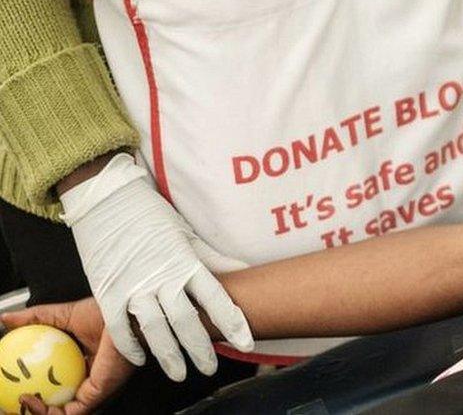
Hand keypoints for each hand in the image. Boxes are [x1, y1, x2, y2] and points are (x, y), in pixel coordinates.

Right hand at [1, 299, 132, 414]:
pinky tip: (30, 401)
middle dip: (34, 407)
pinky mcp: (97, 396)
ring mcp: (93, 391)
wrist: (125, 316)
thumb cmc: (106, 312)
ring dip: (37, 413)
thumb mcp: (61, 314)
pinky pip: (69, 413)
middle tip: (12, 403)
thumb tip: (7, 320)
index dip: (35, 388)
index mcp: (82, 363)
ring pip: (62, 412)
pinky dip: (46, 412)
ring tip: (16, 407)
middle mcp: (88, 380)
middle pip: (58, 402)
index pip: (55, 383)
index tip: (15, 386)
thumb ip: (34, 318)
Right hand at [60, 153, 253, 382]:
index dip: (232, 322)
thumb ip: (212, 258)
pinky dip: (131, 345)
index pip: (215, 297)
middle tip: (210, 367)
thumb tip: (243, 268)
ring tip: (179, 373)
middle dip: (200, 348)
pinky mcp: (108, 291)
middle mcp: (162, 277)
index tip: (246, 342)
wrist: (108, 199)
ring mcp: (134, 285)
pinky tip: (141, 358)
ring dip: (168, 355)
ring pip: (156, 329)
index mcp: (186, 262)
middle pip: (187, 320)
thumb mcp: (187, 234)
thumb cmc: (152, 216)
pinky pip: (120, 326)